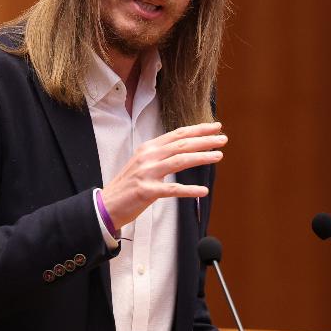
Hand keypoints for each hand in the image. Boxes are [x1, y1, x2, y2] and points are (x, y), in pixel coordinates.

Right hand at [100, 122, 226, 229]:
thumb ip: (161, 155)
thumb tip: (185, 150)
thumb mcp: (143, 163)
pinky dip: (189, 190)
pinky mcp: (147, 191)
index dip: (198, 129)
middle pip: (181, 144)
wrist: (106, 204)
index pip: (178, 134)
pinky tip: (203, 191)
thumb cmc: (128, 185)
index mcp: (149, 148)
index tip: (215, 127)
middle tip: (223, 138)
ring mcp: (147, 173)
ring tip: (219, 156)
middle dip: (205, 140)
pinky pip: (172, 189)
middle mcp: (148, 157)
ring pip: (180, 161)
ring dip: (202, 157)